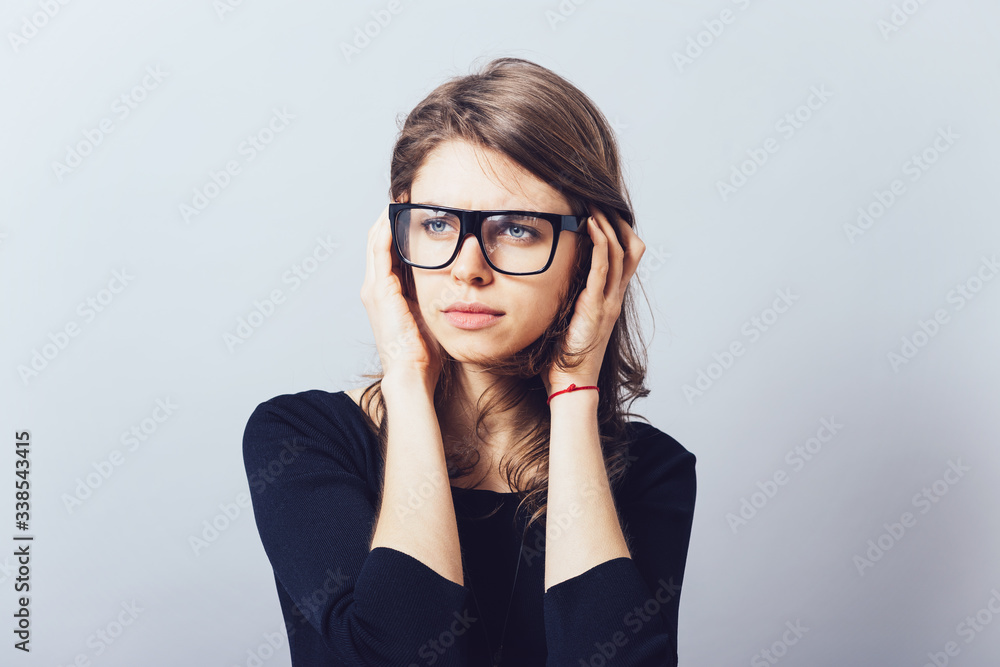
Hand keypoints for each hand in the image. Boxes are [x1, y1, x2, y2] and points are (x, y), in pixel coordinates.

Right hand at [360, 203, 442, 391]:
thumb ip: (436, 297)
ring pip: (376, 241)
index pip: (389, 254)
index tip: (413, 213)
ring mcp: (374, 289)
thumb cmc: (425, 353)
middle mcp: (375, 289)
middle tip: (404, 196)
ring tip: (400, 198)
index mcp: (387, 295)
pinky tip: (395, 213)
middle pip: (378, 242)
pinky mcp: (380, 290)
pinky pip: (380, 250)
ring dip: (386, 218)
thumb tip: (456, 282)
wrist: (412, 373)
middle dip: (390, 218)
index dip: (398, 232)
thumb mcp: (432, 316)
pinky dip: (386, 229)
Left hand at [543, 206, 644, 398]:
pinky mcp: (595, 306)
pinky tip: (589, 225)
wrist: (571, 383)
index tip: (603, 212)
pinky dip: (598, 243)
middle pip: (629, 249)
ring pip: (617, 253)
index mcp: (609, 300)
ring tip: (594, 205)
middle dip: (617, 222)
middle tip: (600, 201)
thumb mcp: (570, 321)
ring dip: (607, 225)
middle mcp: (614, 297)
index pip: (625, 258)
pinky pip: (602, 267)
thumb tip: (551, 282)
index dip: (619, 232)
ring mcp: (608, 301)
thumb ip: (569, 301)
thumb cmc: (565, 357)